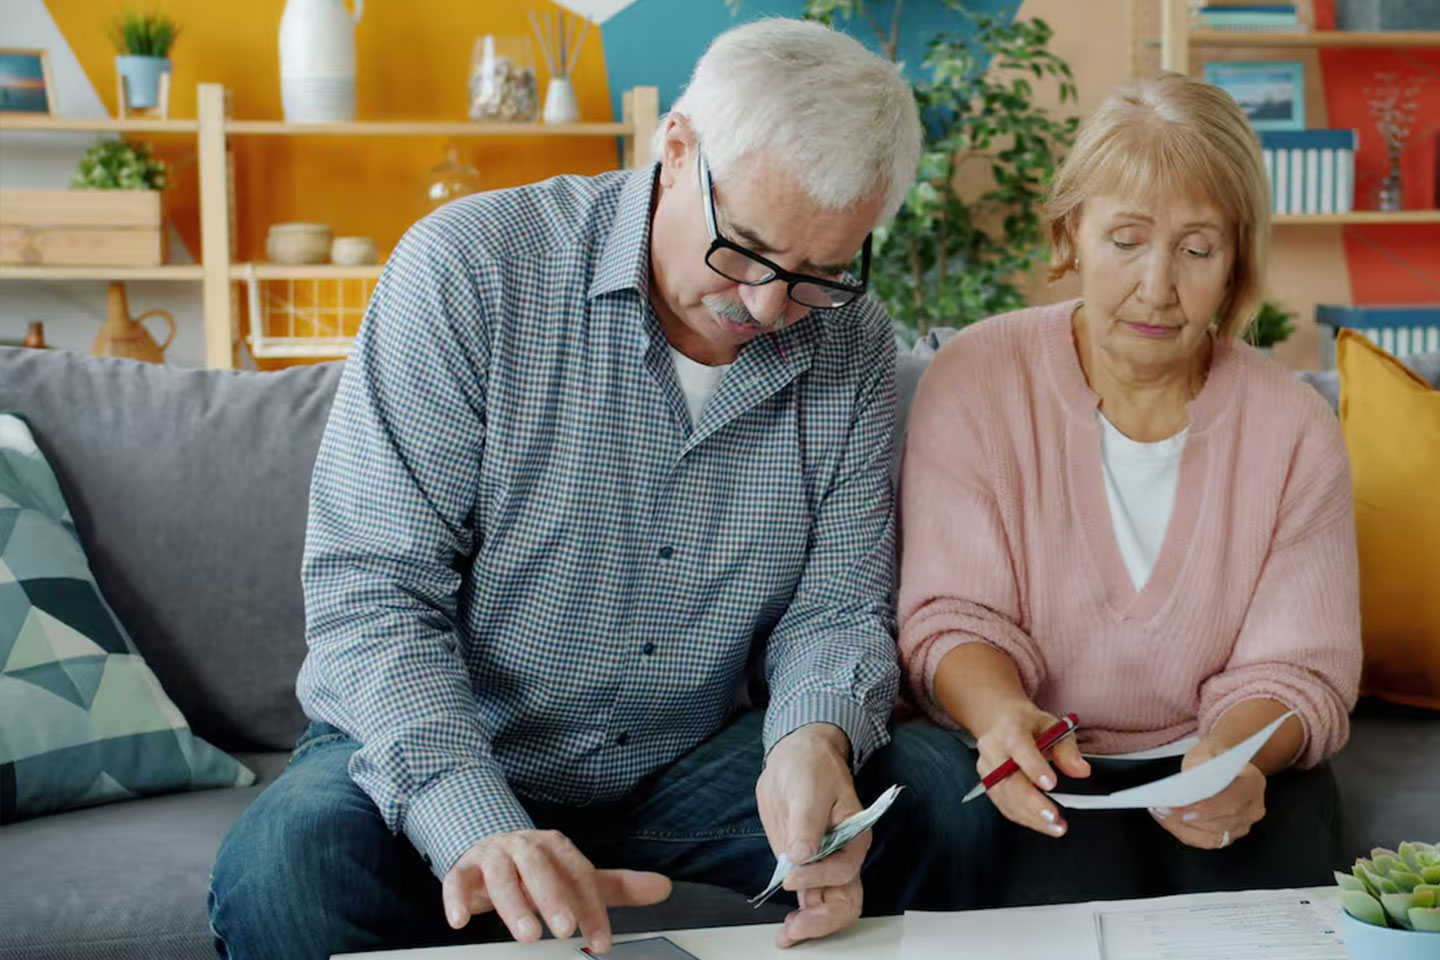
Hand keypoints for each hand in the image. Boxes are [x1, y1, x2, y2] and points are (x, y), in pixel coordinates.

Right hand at [441, 829, 671, 952]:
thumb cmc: (539, 870)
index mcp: (557, 846)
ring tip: (527, 935)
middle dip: (553, 899)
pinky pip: (456, 880)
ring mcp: (493, 855)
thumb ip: (617, 886)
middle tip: (565, 929)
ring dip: (512, 905)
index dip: (591, 908)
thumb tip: (664, 887)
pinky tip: (460, 921)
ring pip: (501, 876)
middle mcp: (525, 846)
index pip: (578, 875)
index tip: (601, 940)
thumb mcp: (576, 877)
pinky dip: (456, 899)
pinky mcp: (464, 868)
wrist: (490, 845)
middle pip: (540, 868)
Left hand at [756, 723, 866, 948]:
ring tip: (788, 935)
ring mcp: (824, 865)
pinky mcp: (805, 868)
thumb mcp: (808, 786)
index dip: (818, 877)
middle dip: (823, 919)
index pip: (844, 870)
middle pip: (846, 900)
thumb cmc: (810, 765)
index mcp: (854, 835)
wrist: (795, 757)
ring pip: (830, 906)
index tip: (791, 874)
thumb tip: (802, 854)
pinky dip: (802, 918)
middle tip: (796, 927)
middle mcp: (843, 855)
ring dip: (812, 925)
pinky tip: (788, 929)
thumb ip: (807, 822)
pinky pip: (810, 901)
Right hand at [973, 703, 1090, 838]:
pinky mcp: (988, 784)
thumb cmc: (1026, 725)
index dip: (1034, 767)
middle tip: (1053, 817)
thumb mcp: (1052, 726)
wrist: (1000, 722)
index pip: (1019, 748)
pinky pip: (1003, 805)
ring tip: (1055, 826)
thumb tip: (1081, 770)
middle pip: (1008, 780)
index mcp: (1010, 730)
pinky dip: (1023, 818)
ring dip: (1030, 816)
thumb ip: (1067, 749)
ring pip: (1005, 797)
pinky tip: (1041, 824)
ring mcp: (987, 769)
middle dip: (1032, 803)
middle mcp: (993, 749)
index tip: (1051, 784)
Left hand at [1149, 738, 1265, 848]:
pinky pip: (1208, 841)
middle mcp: (1253, 808)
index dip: (1208, 809)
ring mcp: (1244, 824)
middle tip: (1162, 809)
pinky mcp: (1231, 835)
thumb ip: (1200, 766)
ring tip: (1160, 813)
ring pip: (1214, 837)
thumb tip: (1185, 786)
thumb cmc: (1215, 757)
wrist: (1225, 764)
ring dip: (1183, 828)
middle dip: (1189, 819)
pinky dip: (1185, 833)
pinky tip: (1166, 820)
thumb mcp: (1208, 751)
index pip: (1232, 801)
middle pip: (1222, 823)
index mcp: (1253, 783)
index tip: (1184, 811)